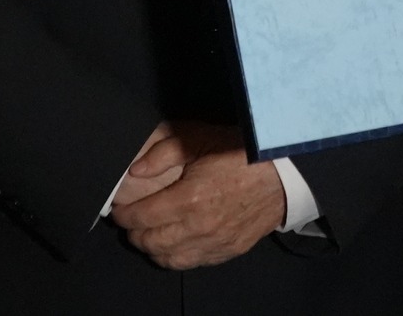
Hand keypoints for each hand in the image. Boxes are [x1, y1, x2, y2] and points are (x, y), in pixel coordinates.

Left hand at [110, 121, 284, 268]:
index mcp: (189, 199)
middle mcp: (199, 227)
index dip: (123, 215)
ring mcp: (215, 243)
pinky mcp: (228, 250)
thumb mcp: (201, 138)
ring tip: (148, 234)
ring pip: (168, 258)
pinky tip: (173, 244)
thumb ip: (164, 153)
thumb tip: (135, 170)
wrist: (284, 172)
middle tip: (131, 220)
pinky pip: (191, 263)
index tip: (117, 209)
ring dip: (152, 248)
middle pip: (151, 242)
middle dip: (134, 232)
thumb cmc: (242, 152)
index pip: (142, 217)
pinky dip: (175, 257)